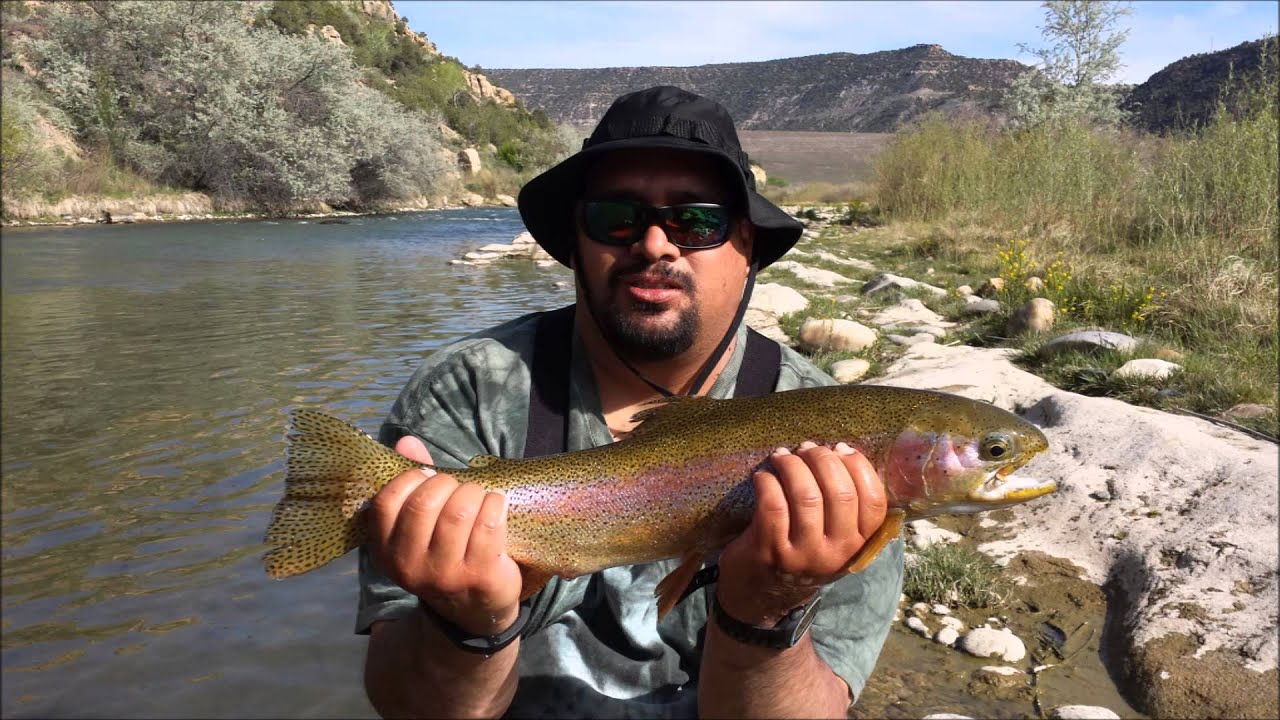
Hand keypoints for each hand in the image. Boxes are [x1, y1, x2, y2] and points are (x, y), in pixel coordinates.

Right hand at [365, 435, 523, 635]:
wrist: (475, 609)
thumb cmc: (446, 553)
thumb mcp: (421, 526)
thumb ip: (412, 483)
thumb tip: (405, 441)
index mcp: (386, 550)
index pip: (387, 502)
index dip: (411, 479)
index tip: (429, 477)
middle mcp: (410, 567)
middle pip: (425, 503)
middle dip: (447, 484)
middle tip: (458, 488)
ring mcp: (445, 575)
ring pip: (459, 511)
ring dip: (474, 493)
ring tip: (479, 497)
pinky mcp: (480, 577)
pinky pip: (488, 524)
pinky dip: (495, 505)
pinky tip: (496, 506)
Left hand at [716, 441, 886, 626]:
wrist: (762, 595)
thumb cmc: (802, 552)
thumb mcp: (835, 539)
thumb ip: (846, 506)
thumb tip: (841, 451)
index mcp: (860, 545)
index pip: (874, 501)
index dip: (859, 467)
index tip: (840, 449)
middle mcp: (836, 553)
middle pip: (839, 493)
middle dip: (821, 459)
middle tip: (806, 448)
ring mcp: (804, 555)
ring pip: (805, 495)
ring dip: (792, 466)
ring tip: (782, 457)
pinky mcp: (771, 552)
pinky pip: (773, 505)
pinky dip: (766, 483)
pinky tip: (762, 477)